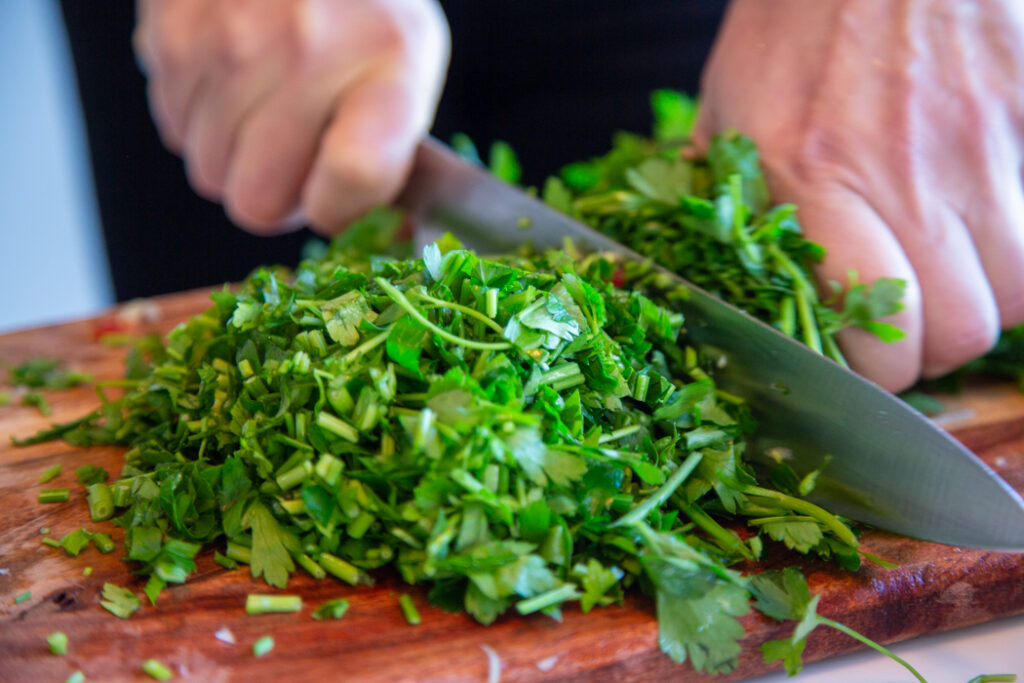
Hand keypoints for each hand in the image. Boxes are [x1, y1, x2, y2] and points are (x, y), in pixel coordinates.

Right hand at [134, 0, 448, 233]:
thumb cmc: (360, 17)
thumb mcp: (407, 74)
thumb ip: (387, 158)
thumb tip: (363, 235)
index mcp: (389, 69)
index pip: (354, 178)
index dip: (337, 209)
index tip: (336, 195)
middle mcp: (310, 51)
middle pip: (260, 203)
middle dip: (276, 193)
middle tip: (297, 149)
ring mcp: (234, 40)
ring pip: (209, 172)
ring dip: (234, 156)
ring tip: (266, 102)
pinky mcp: (173, 32)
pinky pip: (174, 129)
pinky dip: (200, 117)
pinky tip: (232, 76)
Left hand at [695, 0, 1023, 390]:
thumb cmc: (794, 15)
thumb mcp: (728, 102)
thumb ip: (721, 192)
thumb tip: (707, 259)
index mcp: (809, 176)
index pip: (877, 337)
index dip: (872, 373)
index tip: (859, 361)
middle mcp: (904, 173)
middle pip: (960, 332)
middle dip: (928, 351)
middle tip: (903, 325)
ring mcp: (983, 147)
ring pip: (1019, 295)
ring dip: (984, 304)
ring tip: (948, 276)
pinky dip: (1021, 253)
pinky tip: (985, 231)